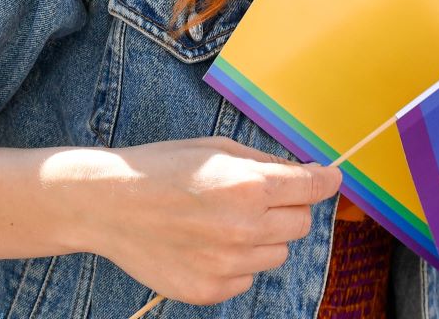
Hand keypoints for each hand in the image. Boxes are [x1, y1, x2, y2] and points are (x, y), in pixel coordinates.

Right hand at [84, 137, 341, 306]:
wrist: (108, 205)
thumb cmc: (160, 168)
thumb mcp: (214, 149)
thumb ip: (263, 164)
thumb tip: (301, 174)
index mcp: (248, 187)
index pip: (311, 189)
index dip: (325, 182)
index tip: (329, 179)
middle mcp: (244, 230)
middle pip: (300, 225)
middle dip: (288, 208)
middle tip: (259, 198)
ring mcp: (228, 265)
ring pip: (278, 255)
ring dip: (263, 238)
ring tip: (224, 222)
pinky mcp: (212, 290)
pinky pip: (247, 276)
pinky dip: (237, 262)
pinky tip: (207, 243)